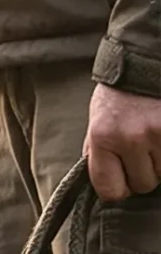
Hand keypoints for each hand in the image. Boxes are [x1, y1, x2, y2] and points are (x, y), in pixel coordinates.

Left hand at [87, 83, 160, 200]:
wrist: (147, 62)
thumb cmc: (120, 95)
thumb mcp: (98, 123)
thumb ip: (98, 154)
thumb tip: (103, 186)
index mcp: (104, 137)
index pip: (111, 191)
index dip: (118, 189)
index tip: (122, 179)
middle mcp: (132, 137)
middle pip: (143, 184)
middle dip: (143, 172)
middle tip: (143, 150)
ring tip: (155, 138)